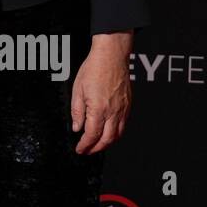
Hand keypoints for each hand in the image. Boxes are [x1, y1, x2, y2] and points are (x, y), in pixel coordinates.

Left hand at [70, 31, 132, 153]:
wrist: (112, 56)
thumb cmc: (94, 68)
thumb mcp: (78, 89)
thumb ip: (77, 111)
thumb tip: (77, 127)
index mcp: (99, 109)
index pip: (92, 135)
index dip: (85, 145)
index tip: (79, 149)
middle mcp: (113, 111)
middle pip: (107, 139)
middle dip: (96, 149)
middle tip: (87, 151)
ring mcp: (123, 109)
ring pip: (118, 134)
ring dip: (107, 143)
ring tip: (97, 145)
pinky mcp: (128, 105)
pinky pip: (123, 125)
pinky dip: (116, 133)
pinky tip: (109, 131)